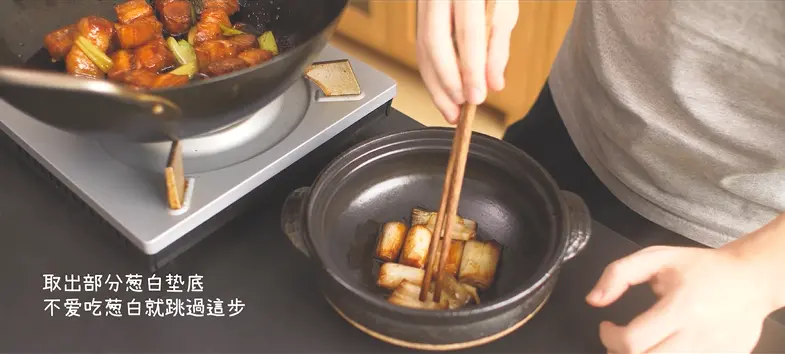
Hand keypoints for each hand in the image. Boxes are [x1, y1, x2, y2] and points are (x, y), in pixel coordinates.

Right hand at [415, 0, 518, 123]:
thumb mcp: (503, 8)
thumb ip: (498, 46)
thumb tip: (493, 83)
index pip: (467, 33)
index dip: (470, 69)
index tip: (476, 97)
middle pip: (435, 41)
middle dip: (447, 80)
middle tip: (460, 107)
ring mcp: (425, 0)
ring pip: (422, 46)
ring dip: (436, 84)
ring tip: (450, 109)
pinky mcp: (419, 11)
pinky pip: (420, 45)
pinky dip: (431, 72)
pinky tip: (442, 92)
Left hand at [587, 244, 779, 352]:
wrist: (750, 279)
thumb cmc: (702, 268)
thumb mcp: (657, 258)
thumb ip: (619, 273)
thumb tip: (594, 299)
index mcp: (681, 308)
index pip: (633, 341)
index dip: (609, 337)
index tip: (607, 327)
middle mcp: (699, 336)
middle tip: (618, 342)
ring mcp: (714, 353)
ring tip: (638, 346)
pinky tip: (661, 347)